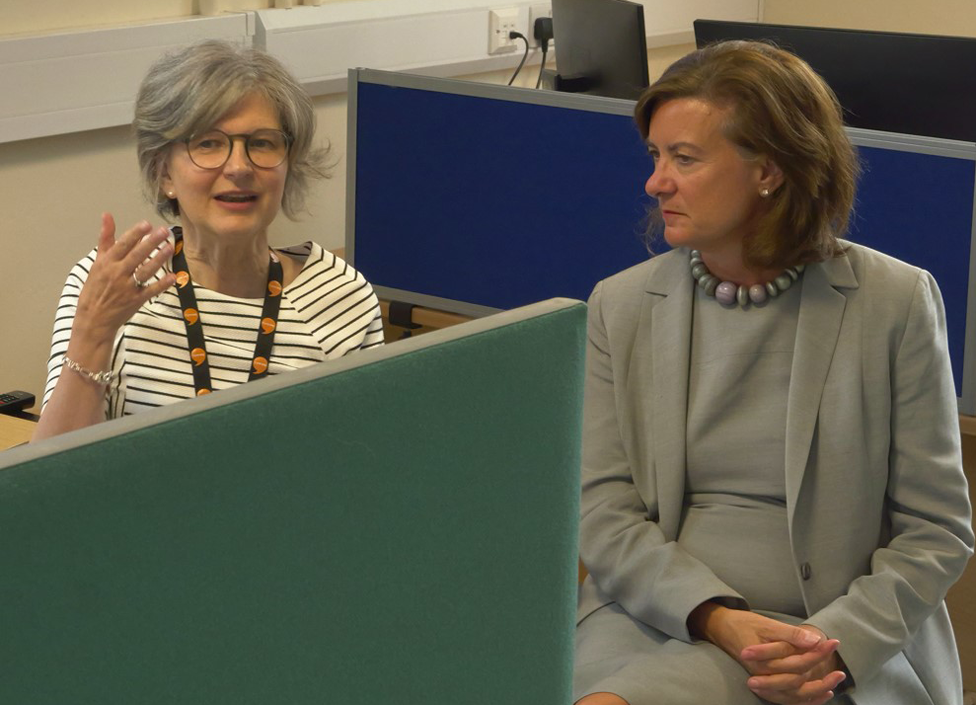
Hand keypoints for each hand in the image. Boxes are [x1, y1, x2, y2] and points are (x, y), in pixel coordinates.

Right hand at [73, 213, 174, 348]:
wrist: (93, 318)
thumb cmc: (95, 287)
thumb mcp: (97, 262)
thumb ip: (106, 239)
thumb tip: (107, 215)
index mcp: (106, 263)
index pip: (122, 245)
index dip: (135, 234)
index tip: (147, 224)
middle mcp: (117, 273)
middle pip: (136, 255)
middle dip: (151, 243)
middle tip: (164, 231)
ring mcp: (127, 287)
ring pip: (145, 271)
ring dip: (158, 259)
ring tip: (170, 247)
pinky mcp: (136, 300)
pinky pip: (151, 290)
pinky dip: (162, 284)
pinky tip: (173, 276)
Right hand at [689, 604, 845, 704]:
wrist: (721, 629)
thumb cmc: (743, 624)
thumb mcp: (766, 624)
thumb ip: (790, 634)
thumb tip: (814, 639)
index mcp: (765, 660)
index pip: (799, 661)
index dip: (818, 652)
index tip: (833, 642)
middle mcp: (764, 675)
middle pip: (799, 679)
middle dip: (822, 671)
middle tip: (839, 663)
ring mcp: (764, 683)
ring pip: (794, 695)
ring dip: (817, 690)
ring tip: (836, 680)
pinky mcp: (764, 685)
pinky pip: (787, 699)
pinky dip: (805, 700)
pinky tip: (819, 694)